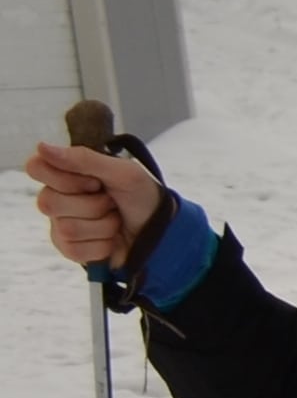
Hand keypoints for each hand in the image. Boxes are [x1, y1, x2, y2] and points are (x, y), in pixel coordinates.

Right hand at [30, 141, 164, 268]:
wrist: (161, 231)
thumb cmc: (142, 196)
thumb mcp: (123, 172)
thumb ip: (83, 159)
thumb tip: (42, 147)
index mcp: (65, 172)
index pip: (36, 167)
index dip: (64, 178)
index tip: (94, 181)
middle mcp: (56, 197)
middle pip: (48, 202)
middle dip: (93, 205)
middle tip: (112, 202)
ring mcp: (59, 224)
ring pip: (67, 228)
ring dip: (103, 225)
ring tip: (115, 219)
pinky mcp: (69, 248)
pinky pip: (74, 250)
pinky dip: (103, 245)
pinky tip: (111, 239)